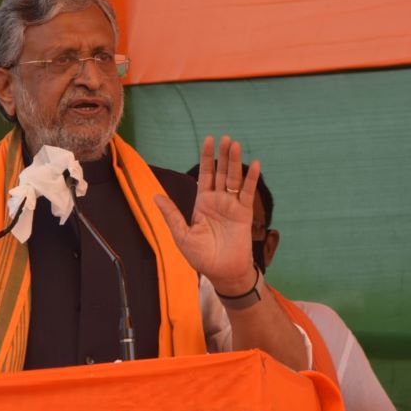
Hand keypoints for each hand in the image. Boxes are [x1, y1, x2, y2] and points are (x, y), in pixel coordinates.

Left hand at [155, 135, 258, 294]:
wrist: (222, 273)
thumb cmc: (201, 258)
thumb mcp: (182, 235)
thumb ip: (171, 215)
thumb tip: (155, 196)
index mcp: (202, 203)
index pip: (205, 175)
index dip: (206, 158)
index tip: (207, 140)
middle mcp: (218, 201)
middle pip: (221, 172)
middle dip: (222, 155)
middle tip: (224, 137)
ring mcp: (232, 206)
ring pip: (234, 179)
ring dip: (235, 162)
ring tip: (234, 144)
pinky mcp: (244, 214)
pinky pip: (248, 193)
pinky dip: (251, 178)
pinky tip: (255, 164)